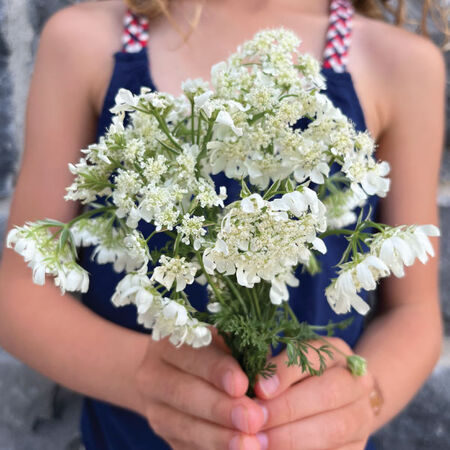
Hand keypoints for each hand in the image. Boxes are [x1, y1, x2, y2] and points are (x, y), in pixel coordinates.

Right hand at [136, 329, 265, 449]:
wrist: (176, 373)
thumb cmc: (211, 351)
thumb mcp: (221, 342)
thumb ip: (239, 353)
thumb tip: (265, 377)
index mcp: (167, 343)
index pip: (193, 355)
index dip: (217, 371)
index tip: (242, 385)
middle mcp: (153, 375)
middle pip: (184, 394)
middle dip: (221, 409)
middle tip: (253, 419)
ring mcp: (155, 410)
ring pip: (184, 426)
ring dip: (219, 438)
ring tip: (250, 444)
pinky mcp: (164, 436)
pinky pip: (186, 447)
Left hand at [253, 338, 376, 449]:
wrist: (339, 402)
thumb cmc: (299, 378)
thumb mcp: (286, 365)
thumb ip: (270, 370)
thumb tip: (245, 385)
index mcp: (336, 353)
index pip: (311, 356)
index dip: (284, 373)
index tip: (259, 388)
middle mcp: (356, 382)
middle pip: (326, 393)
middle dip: (286, 409)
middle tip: (254, 420)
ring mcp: (362, 416)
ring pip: (333, 429)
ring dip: (292, 438)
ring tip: (260, 442)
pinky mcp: (358, 447)